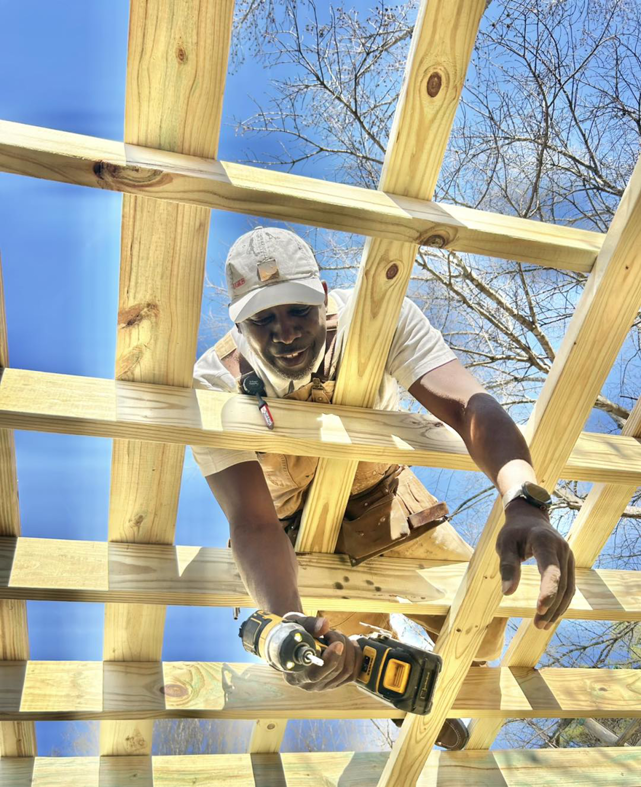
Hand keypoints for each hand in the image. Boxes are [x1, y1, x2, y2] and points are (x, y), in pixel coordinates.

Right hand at [281, 613, 362, 690]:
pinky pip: (353, 674)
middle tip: (332, 632)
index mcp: (294, 673)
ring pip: (346, 671)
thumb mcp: (294, 623)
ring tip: (338, 637)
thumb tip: (325, 625)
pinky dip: (356, 657)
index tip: (338, 644)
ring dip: (349, 649)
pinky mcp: (334, 683)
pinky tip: (350, 645)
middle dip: (341, 645)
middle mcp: (308, 684)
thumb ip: (308, 624)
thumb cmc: (291, 634)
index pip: (315, 674)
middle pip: (335, 669)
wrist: (291, 642)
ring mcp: (322, 685)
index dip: (330, 660)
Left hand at [496, 499, 574, 629]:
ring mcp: (568, 557)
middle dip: (551, 607)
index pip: (551, 571)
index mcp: (545, 542)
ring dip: (558, 609)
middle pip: (562, 584)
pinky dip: (561, 602)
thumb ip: (507, 566)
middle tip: (538, 626)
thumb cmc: (514, 531)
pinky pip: (569, 586)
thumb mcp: (504, 544)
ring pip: (568, 589)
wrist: (530, 516)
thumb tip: (507, 593)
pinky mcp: (569, 563)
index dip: (548, 592)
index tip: (539, 609)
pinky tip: (552, 614)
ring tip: (543, 625)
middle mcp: (562, 550)